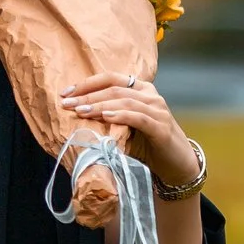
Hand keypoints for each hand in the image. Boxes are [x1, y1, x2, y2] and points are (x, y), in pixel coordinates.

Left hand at [60, 71, 199, 191]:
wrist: (177, 165)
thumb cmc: (148, 145)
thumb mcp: (126, 126)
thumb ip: (110, 115)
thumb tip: (77, 112)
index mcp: (141, 90)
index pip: (111, 78)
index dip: (87, 83)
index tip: (66, 92)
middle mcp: (151, 96)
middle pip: (114, 89)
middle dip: (88, 95)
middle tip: (67, 103)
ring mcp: (158, 110)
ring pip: (125, 101)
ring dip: (100, 105)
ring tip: (81, 111)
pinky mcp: (161, 127)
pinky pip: (139, 117)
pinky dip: (121, 115)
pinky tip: (106, 117)